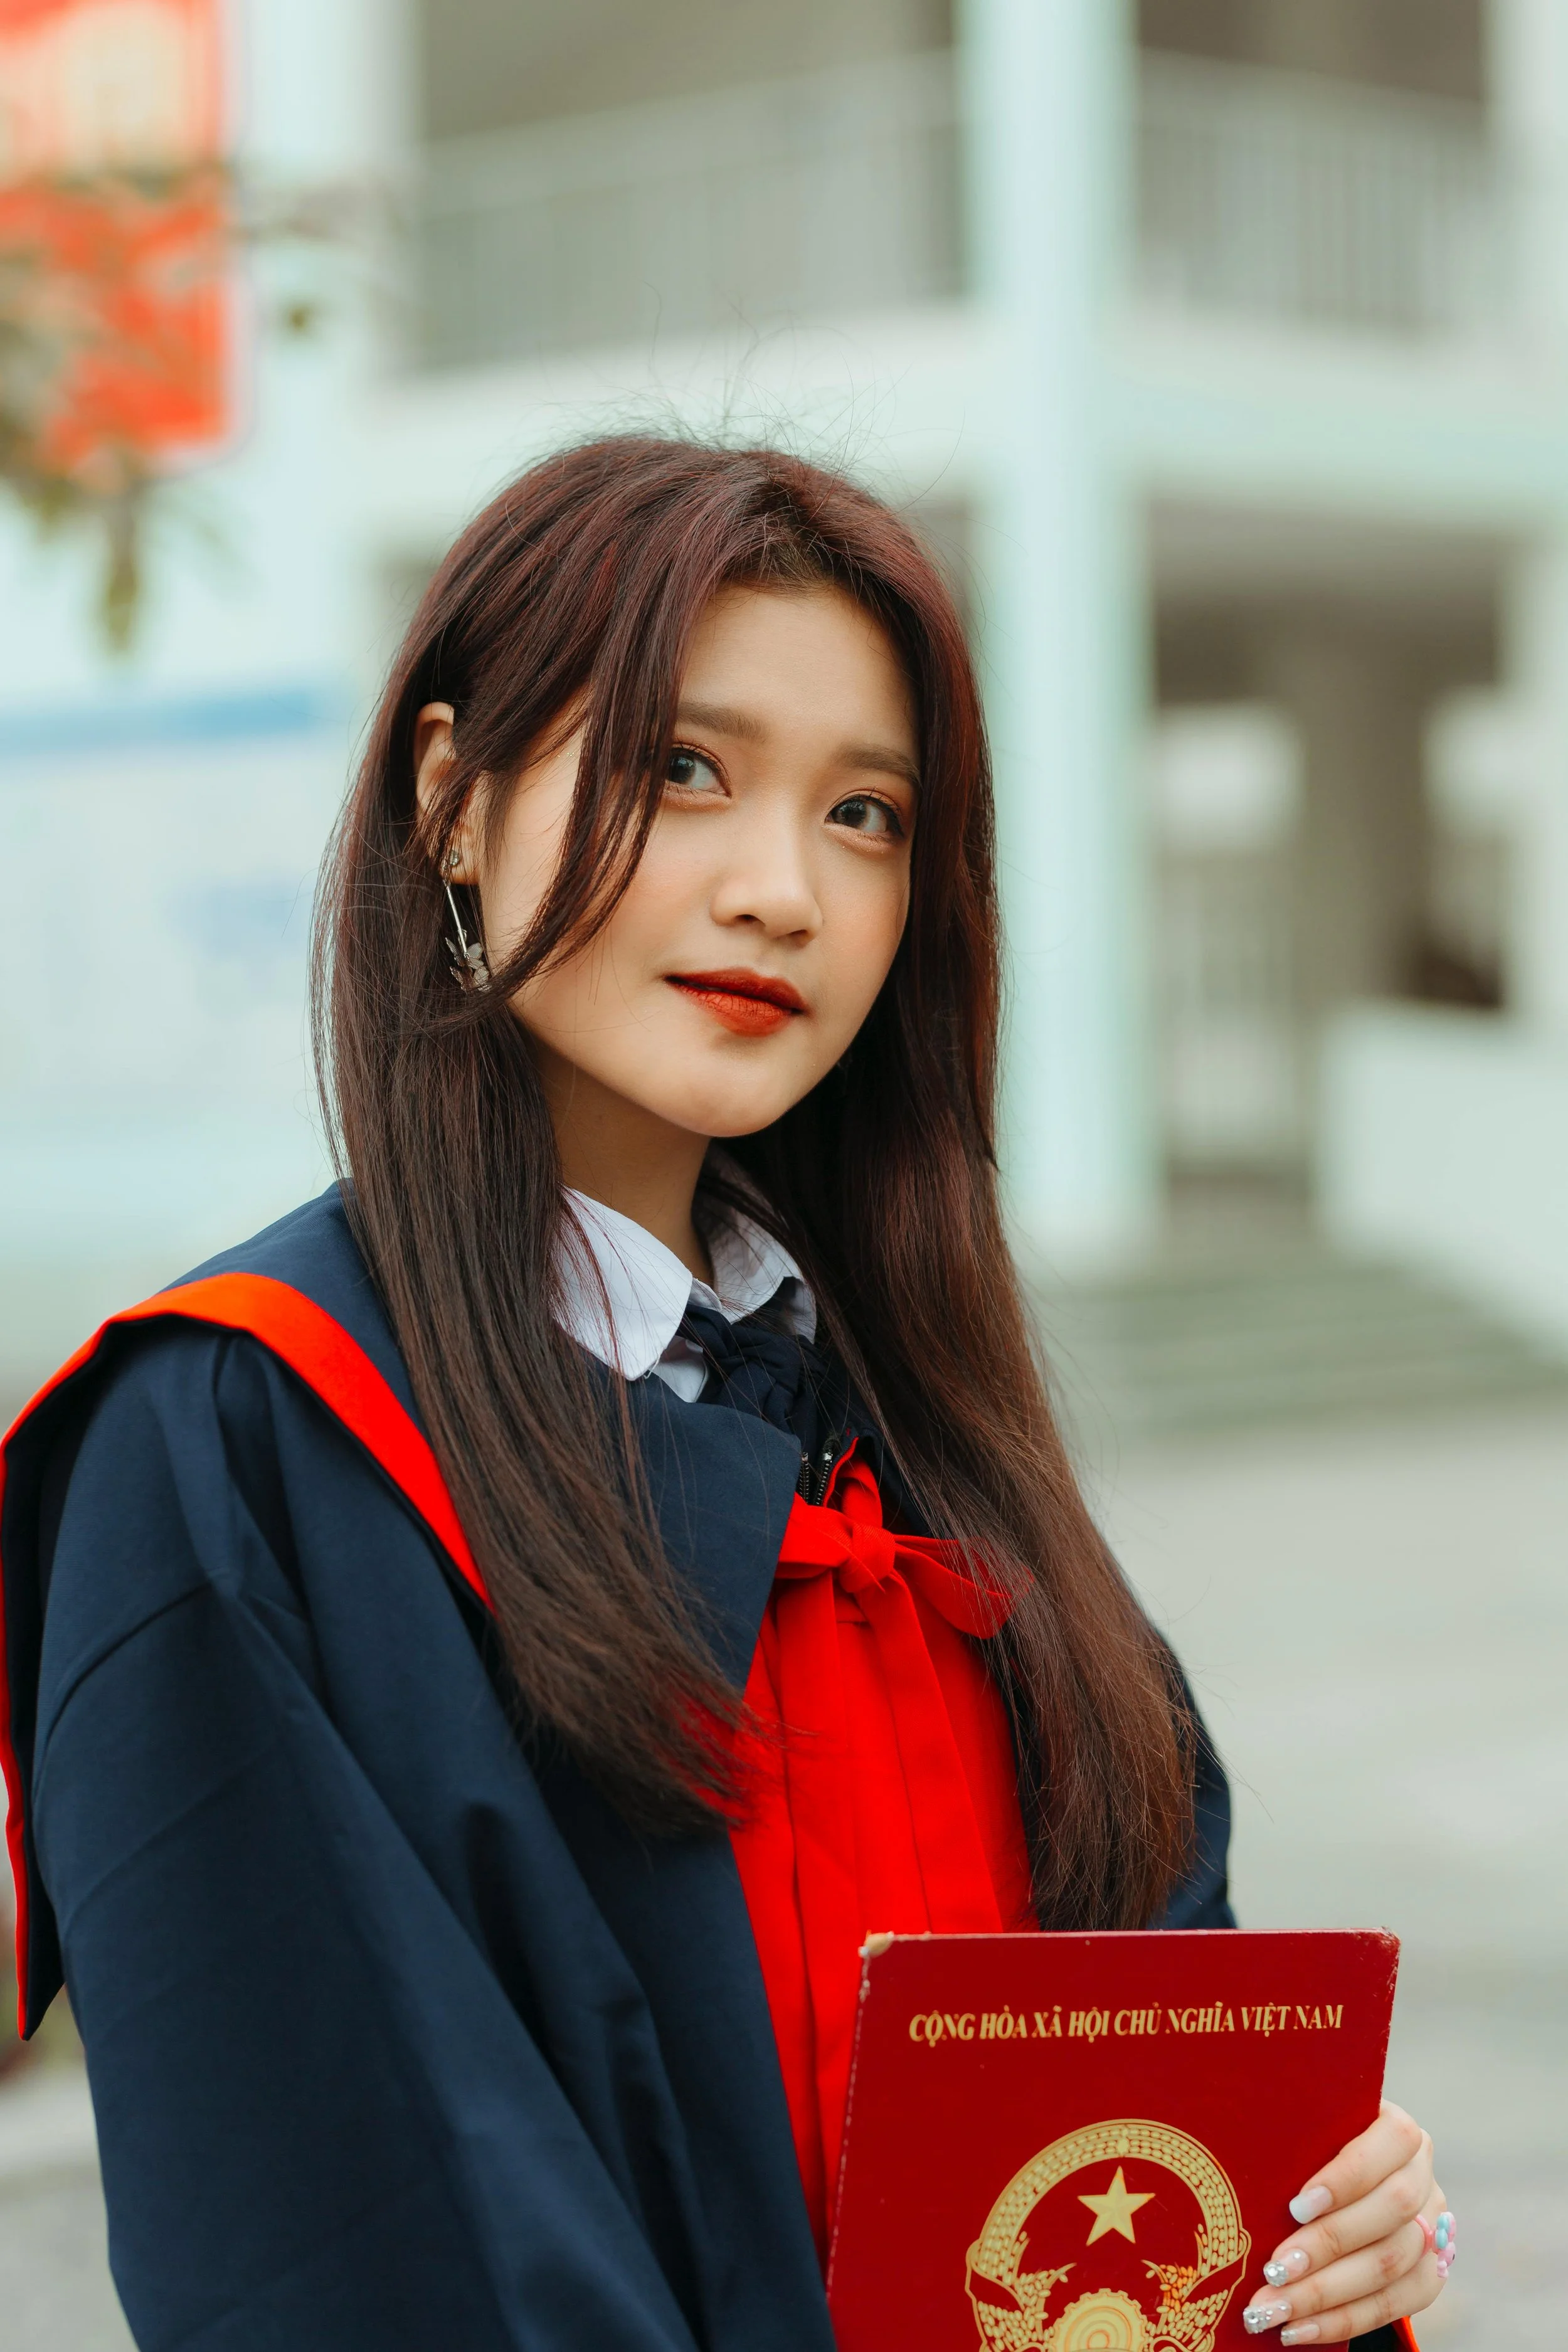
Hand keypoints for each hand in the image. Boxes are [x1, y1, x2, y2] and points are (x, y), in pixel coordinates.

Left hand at [1241, 2101, 1446, 2343]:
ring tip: (1272, 2307)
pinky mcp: (1430, 2271)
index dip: (1346, 2178)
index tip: (1295, 2206)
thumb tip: (1228, 2133)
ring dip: (1326, 2294)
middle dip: (1326, 2247)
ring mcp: (1432, 2226)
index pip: (1390, 2144)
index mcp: (1398, 2129)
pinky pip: (1398, 2304)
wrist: (1340, 2182)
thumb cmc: (1307, 2144)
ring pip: (1392, 2264)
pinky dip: (1344, 2320)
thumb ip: (1290, 2127)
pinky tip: (1298, 2329)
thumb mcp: (1303, 2125)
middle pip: (1389, 2213)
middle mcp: (1421, 2175)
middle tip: (1272, 2270)